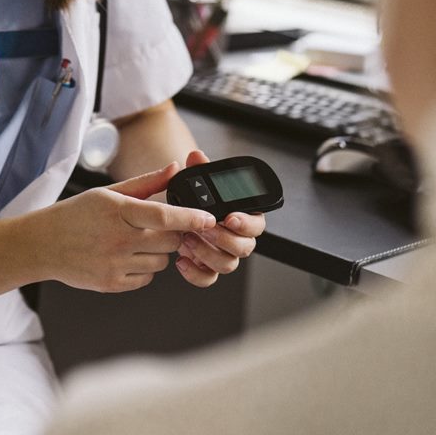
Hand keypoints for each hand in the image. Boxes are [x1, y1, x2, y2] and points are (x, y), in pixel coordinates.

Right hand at [42, 164, 214, 292]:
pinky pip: (146, 279)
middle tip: (160, 227)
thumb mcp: (107, 193)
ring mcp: (115, 265)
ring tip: (136, 241)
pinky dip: (144, 269)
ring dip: (158, 252)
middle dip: (172, 234)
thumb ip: (145, 183)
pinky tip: (125, 257)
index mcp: (118, 212)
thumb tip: (174, 168)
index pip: (164, 216)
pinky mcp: (112, 284)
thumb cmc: (75, 215)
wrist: (42, 245)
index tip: (208, 218)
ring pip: (161, 262)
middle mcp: (118, 240)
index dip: (191, 218)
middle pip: (169, 241)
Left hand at [174, 150, 266, 287]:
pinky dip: (195, 273)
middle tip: (205, 228)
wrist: (178, 216)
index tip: (230, 217)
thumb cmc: (195, 200)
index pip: (257, 225)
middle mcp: (237, 239)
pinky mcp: (207, 268)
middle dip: (224, 238)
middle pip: (245, 248)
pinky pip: (208, 278)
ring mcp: (223, 255)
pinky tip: (181, 260)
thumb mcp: (197, 183)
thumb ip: (199, 170)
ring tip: (187, 239)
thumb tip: (196, 156)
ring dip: (208, 253)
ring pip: (228, 265)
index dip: (247, 223)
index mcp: (243, 217)